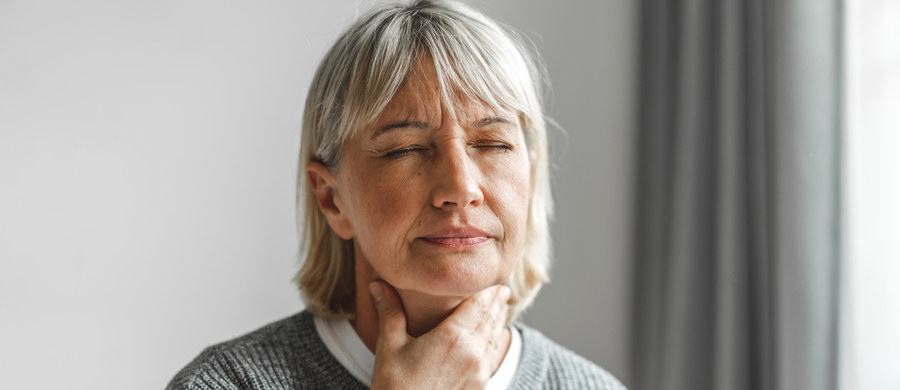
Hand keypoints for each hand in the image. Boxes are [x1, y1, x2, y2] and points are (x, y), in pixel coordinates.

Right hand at [368, 281, 510, 389]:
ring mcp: (479, 372)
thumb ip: (389, 311)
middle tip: (502, 291)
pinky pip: (492, 358)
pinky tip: (493, 341)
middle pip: (490, 319)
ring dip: (499, 322)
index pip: (478, 304)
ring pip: (495, 339)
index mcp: (453, 337)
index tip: (493, 281)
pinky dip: (495, 343)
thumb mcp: (390, 346)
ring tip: (501, 310)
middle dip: (496, 304)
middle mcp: (472, 352)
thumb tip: (377, 285)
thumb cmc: (395, 387)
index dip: (487, 291)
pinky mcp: (479, 387)